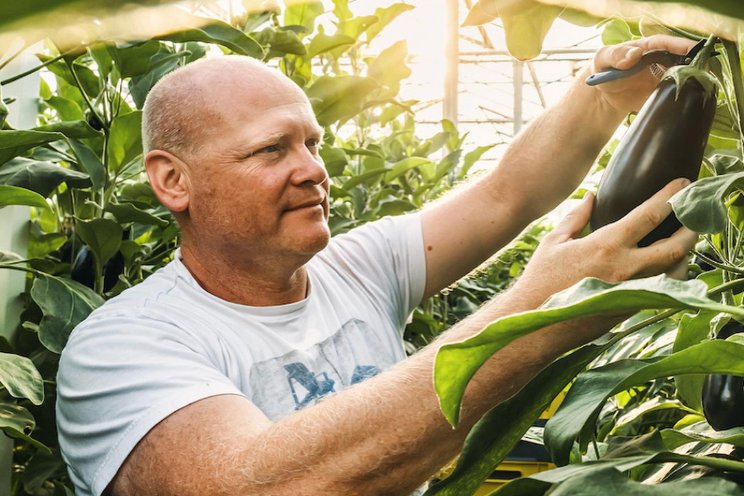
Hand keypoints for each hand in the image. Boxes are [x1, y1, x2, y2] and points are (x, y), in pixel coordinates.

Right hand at [514, 178, 697, 302]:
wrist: (537, 324)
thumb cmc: (540, 281)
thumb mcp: (553, 242)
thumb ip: (576, 217)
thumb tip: (592, 196)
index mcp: (605, 247)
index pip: (649, 215)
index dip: (670, 197)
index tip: (683, 184)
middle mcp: (625, 269)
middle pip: (675, 247)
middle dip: (691, 229)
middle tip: (696, 215)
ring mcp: (632, 292)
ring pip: (675, 271)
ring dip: (684, 254)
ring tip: (684, 239)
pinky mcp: (631, 309)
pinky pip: (662, 288)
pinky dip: (670, 273)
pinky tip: (666, 264)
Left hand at [591, 35, 696, 114]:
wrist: (603, 95)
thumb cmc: (604, 70)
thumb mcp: (603, 59)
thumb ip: (616, 55)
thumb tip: (634, 54)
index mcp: (647, 48)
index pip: (666, 44)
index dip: (681, 45)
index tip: (694, 49)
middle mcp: (659, 60)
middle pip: (682, 58)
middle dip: (695, 63)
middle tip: (703, 71)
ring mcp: (663, 77)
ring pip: (684, 75)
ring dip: (694, 80)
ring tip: (702, 86)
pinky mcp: (663, 93)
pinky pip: (676, 94)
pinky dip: (685, 96)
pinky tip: (691, 101)